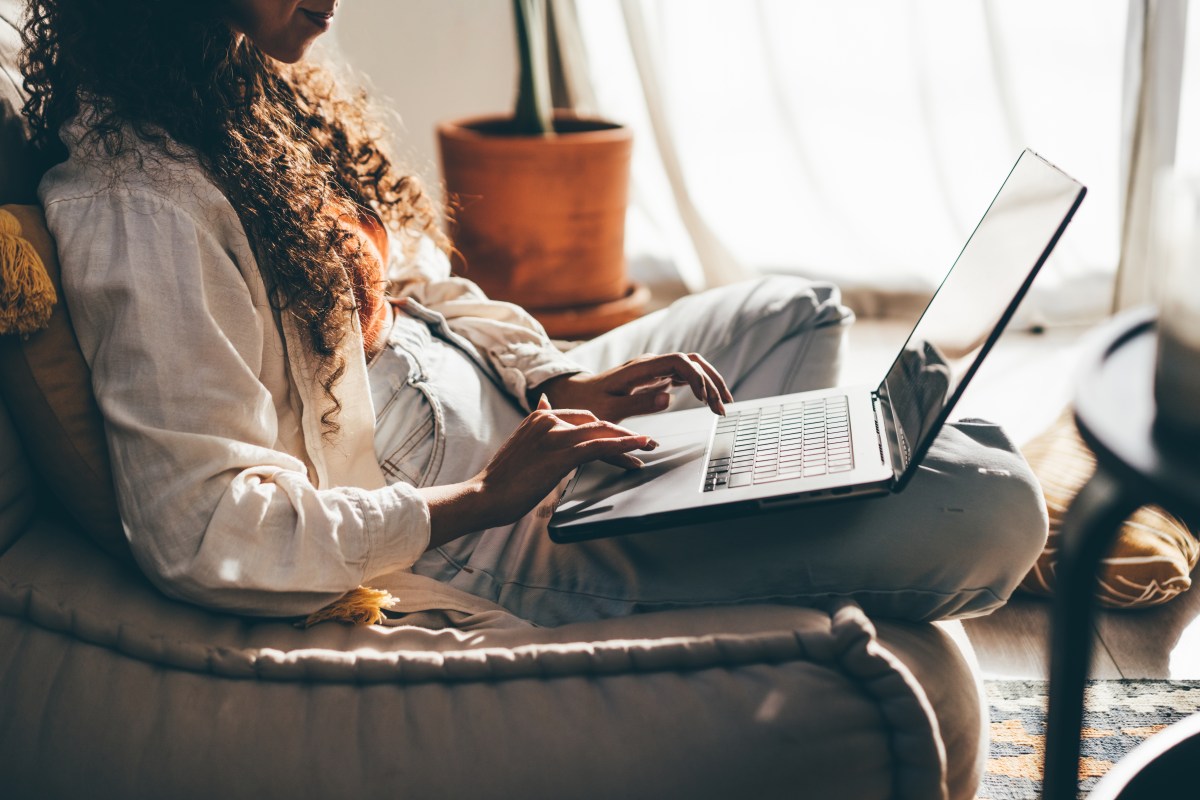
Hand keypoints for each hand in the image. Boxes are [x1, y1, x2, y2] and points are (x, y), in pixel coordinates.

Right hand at [422, 396, 657, 543]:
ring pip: (601, 432)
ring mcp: (555, 435)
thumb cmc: (503, 478)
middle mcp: (548, 419)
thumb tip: (542, 401)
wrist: (485, 495)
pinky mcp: (561, 454)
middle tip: (643, 440)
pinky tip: (637, 446)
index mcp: (539, 416)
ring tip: (648, 443)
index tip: (621, 434)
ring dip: (628, 437)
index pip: (581, 416)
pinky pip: (599, 446)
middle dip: (621, 430)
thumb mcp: (521, 441)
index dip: (604, 426)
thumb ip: (536, 422)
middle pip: (595, 421)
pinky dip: (622, 445)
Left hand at [538, 352, 733, 421]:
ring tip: (722, 407)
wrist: (574, 395)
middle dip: (711, 382)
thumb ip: (638, 403)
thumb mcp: (609, 408)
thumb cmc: (588, 402)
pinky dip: (700, 388)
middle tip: (722, 408)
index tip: (703, 399)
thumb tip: (669, 398)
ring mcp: (655, 370)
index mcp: (640, 368)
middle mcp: (651, 364)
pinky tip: (710, 401)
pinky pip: (685, 378)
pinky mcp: (656, 379)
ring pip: (692, 369)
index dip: (695, 377)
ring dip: (710, 384)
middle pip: (692, 362)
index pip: (678, 361)